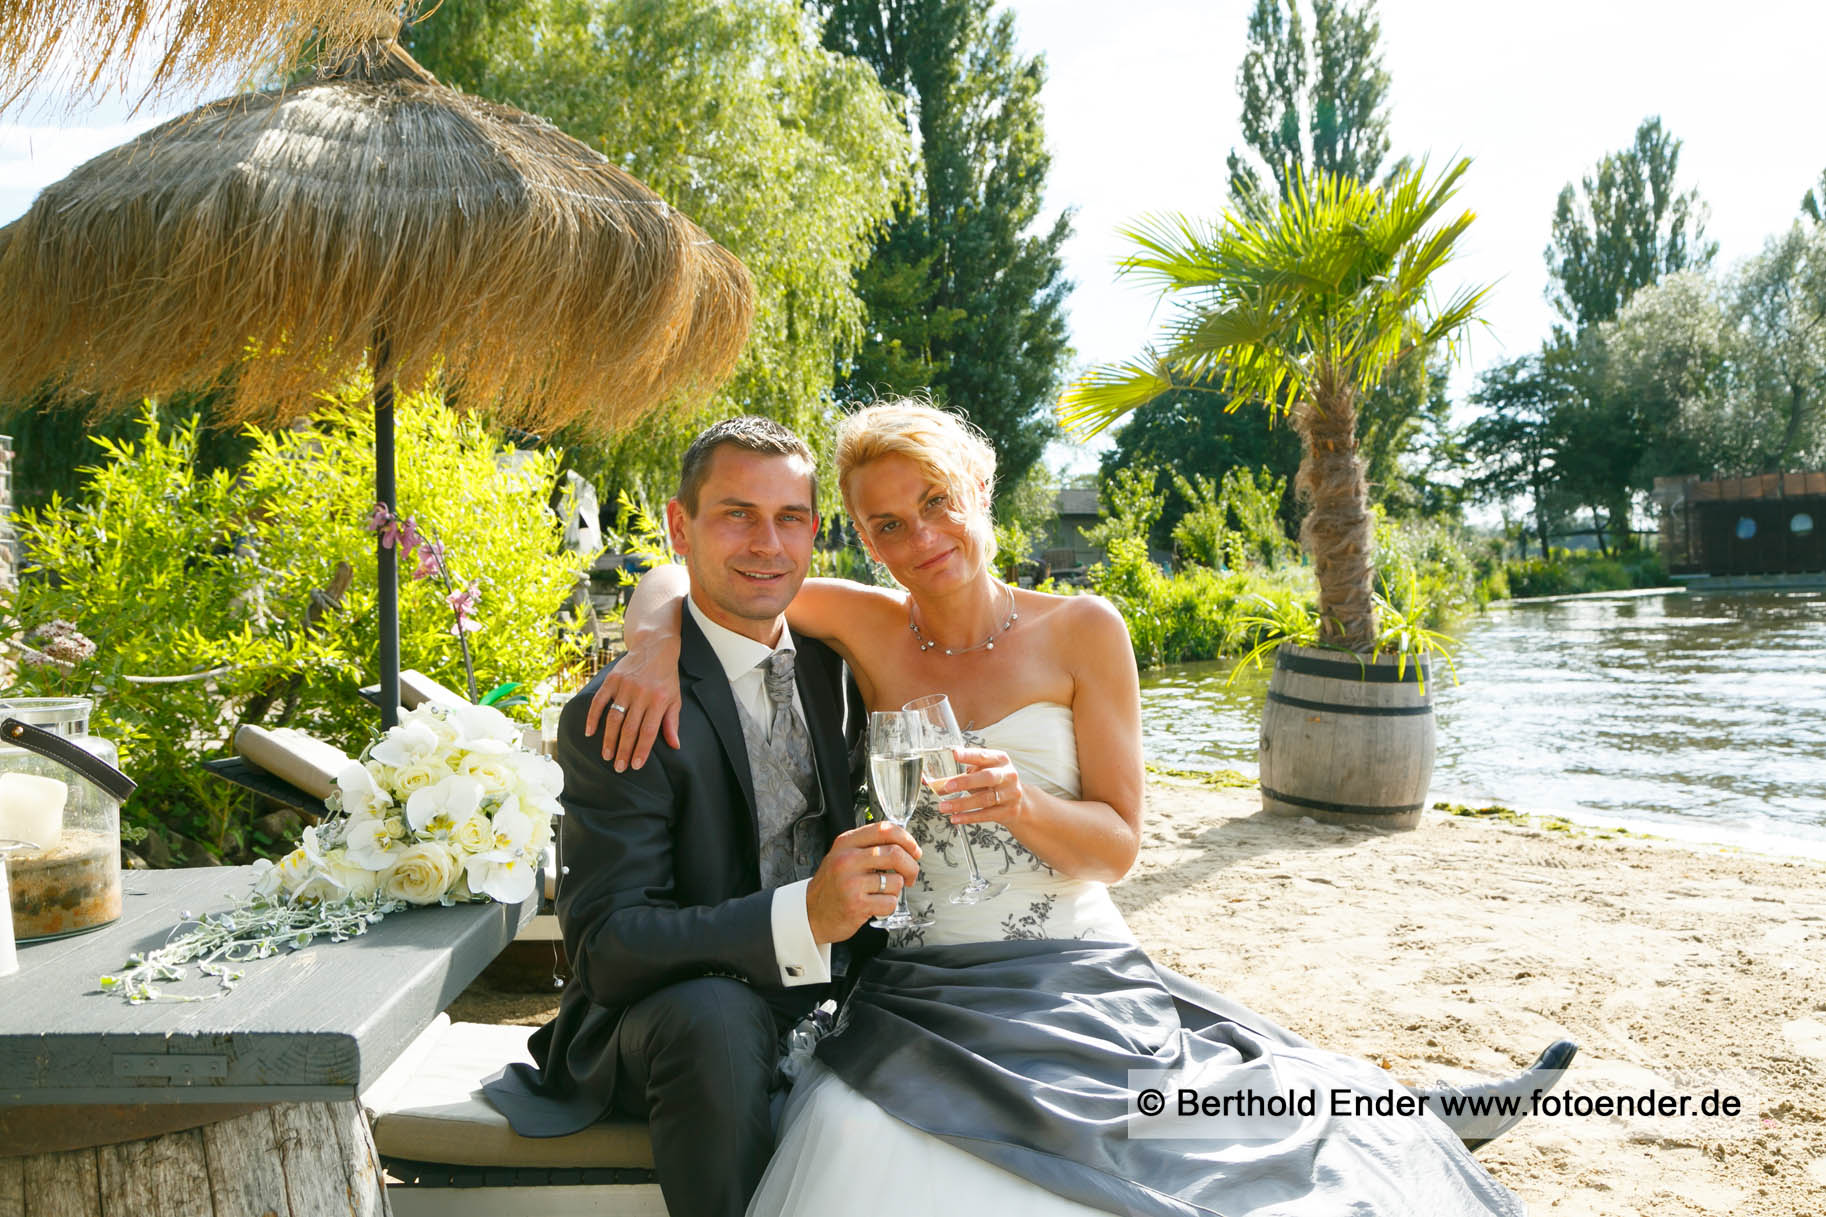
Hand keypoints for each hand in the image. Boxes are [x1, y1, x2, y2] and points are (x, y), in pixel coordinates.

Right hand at [584, 634, 683, 770]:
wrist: (654, 647)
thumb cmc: (666, 676)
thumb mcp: (675, 698)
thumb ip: (672, 722)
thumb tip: (675, 746)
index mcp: (659, 701)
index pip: (649, 731)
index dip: (641, 750)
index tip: (635, 766)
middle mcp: (641, 695)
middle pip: (630, 728)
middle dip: (623, 750)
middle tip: (618, 767)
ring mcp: (625, 687)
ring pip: (614, 718)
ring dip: (609, 739)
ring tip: (606, 756)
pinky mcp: (612, 680)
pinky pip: (599, 701)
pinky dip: (593, 717)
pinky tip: (590, 732)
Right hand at [805, 820, 920, 943]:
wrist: (811, 913)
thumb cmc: (833, 884)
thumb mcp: (844, 856)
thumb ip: (868, 846)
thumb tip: (906, 845)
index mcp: (846, 843)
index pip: (884, 829)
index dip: (906, 839)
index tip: (915, 851)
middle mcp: (847, 860)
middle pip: (895, 854)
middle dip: (911, 866)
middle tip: (910, 876)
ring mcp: (851, 883)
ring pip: (895, 881)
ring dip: (896, 890)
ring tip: (882, 893)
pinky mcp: (857, 905)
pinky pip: (890, 903)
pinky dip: (888, 906)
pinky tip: (876, 906)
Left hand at [930, 746, 1024, 827]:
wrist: (1019, 804)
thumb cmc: (993, 784)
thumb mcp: (980, 774)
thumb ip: (958, 775)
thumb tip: (930, 782)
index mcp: (1000, 760)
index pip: (984, 755)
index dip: (969, 755)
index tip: (955, 754)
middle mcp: (1008, 775)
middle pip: (988, 777)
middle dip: (966, 782)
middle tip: (947, 786)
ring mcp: (1010, 794)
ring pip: (985, 799)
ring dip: (962, 803)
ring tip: (943, 806)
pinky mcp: (1008, 811)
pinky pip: (986, 815)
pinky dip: (969, 817)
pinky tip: (955, 818)